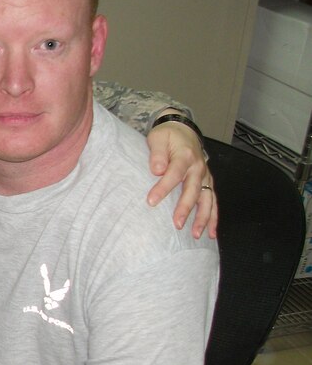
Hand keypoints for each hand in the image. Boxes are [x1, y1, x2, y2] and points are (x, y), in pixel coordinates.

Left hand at [145, 115, 217, 239]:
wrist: (183, 130)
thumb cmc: (167, 136)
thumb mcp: (158, 138)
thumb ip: (157, 153)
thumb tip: (156, 169)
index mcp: (185, 156)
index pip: (174, 174)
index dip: (163, 188)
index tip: (151, 201)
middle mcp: (198, 168)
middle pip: (193, 190)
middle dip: (185, 208)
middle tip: (177, 224)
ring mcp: (205, 176)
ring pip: (207, 199)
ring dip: (203, 218)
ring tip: (196, 234)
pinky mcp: (207, 183)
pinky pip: (212, 201)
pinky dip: (213, 217)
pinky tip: (211, 233)